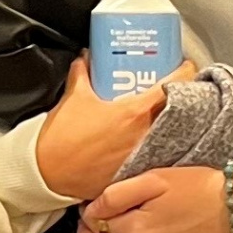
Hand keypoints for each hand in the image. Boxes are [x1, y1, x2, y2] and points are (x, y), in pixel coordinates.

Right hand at [32, 56, 174, 205]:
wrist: (48, 174)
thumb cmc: (62, 138)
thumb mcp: (73, 97)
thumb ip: (82, 73)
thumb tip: (86, 59)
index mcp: (134, 113)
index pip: (174, 85)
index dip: (184, 72)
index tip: (184, 67)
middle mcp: (145, 135)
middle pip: (176, 110)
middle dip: (176, 97)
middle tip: (168, 89)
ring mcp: (142, 157)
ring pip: (168, 134)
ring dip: (166, 123)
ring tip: (158, 114)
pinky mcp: (135, 173)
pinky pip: (154, 155)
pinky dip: (154, 145)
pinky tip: (144, 140)